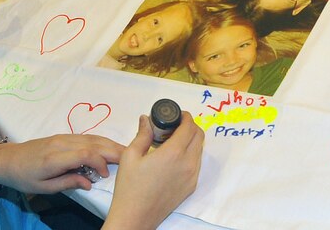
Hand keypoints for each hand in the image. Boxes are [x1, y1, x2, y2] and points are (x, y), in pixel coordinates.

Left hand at [0, 134, 123, 193]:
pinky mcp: (64, 136)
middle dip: (113, 150)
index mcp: (55, 158)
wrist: (8, 159)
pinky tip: (110, 148)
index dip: (100, 162)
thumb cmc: (24, 177)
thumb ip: (68, 183)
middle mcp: (61, 143)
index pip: (85, 153)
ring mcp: (63, 137)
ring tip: (127, 152)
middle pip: (93, 143)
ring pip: (92, 138)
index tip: (105, 175)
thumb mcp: (44, 187)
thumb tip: (90, 182)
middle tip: (132, 158)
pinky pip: (86, 137)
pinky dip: (101, 142)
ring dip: (110, 144)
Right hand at [104, 112, 203, 229]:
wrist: (136, 216)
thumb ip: (143, 134)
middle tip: (174, 125)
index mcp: (174, 154)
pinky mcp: (190, 187)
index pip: (189, 128)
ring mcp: (192, 177)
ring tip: (172, 140)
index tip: (178, 114)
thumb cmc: (130, 187)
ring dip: (191, 140)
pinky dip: (190, 154)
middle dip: (190, 126)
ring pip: (199, 150)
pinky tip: (173, 157)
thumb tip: (146, 119)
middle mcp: (188, 164)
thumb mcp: (130, 156)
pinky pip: (196, 164)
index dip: (186, 117)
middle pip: (199, 136)